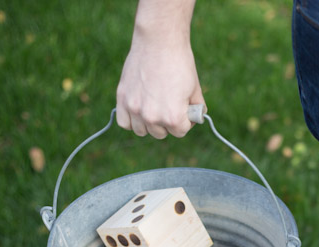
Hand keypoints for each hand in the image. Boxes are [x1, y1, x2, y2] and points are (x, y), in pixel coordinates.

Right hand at [116, 0, 204, 138]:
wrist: (159, 41)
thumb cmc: (180, 63)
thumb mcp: (195, 89)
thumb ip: (196, 108)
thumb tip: (196, 117)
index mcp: (173, 117)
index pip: (180, 132)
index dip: (186, 121)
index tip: (185, 108)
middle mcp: (152, 117)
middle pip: (161, 133)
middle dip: (168, 122)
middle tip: (170, 104)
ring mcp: (135, 108)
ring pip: (142, 131)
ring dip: (150, 123)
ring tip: (155, 106)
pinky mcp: (122, 98)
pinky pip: (124, 122)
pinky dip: (132, 119)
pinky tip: (139, 109)